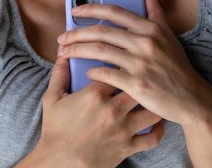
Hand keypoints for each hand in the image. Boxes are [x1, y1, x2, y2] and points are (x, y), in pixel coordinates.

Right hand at [34, 53, 164, 167]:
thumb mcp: (52, 97)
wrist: (58, 163)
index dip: (120, 63)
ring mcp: (123, 129)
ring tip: (151, 96)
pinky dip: (158, 129)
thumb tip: (64, 54)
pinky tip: (155, 121)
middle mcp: (113, 110)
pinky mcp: (128, 147)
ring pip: (151, 110)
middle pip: (138, 86)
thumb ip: (60, 73)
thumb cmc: (55, 130)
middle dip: (140, 79)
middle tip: (141, 76)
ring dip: (152, 102)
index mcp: (95, 94)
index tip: (122, 61)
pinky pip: (153, 137)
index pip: (116, 69)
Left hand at [57, 0, 211, 127]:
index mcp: (150, 28)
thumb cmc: (177, 67)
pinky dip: (92, 72)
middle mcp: (145, 43)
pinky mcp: (137, 85)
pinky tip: (85, 72)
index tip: (74, 11)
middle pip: (101, 31)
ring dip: (77, 50)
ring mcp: (141, 64)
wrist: (192, 99)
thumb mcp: (169, 36)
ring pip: (99, 51)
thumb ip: (155, 12)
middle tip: (62, 38)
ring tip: (64, 53)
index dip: (91, 9)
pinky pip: (106, 74)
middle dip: (76, 33)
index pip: (114, 12)